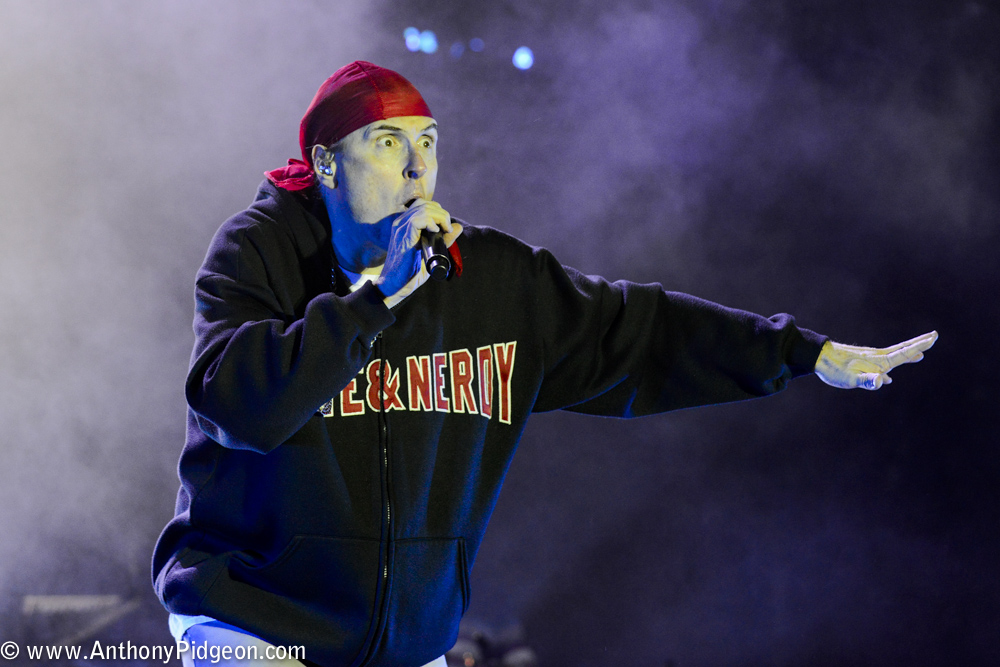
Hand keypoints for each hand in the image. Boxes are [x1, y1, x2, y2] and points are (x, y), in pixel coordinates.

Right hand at [374, 199, 461, 300]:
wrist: (394, 286)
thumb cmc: (410, 272)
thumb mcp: (431, 253)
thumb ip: (444, 240)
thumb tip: (458, 227)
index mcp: (404, 225)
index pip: (422, 205)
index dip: (438, 211)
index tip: (446, 226)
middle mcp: (400, 223)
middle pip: (424, 204)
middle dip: (442, 213)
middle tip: (447, 229)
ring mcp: (400, 229)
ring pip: (423, 209)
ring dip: (440, 217)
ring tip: (445, 230)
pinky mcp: (403, 237)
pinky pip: (417, 219)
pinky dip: (430, 222)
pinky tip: (436, 232)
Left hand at [814, 331, 937, 389]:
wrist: (817, 358)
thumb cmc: (834, 369)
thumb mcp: (850, 379)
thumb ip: (867, 380)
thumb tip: (883, 381)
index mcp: (878, 361)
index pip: (903, 353)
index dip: (919, 347)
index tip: (933, 338)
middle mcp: (875, 357)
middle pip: (901, 349)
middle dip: (918, 344)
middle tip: (933, 336)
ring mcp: (868, 359)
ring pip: (892, 355)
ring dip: (907, 353)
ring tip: (918, 354)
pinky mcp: (860, 362)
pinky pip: (881, 363)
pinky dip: (890, 366)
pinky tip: (887, 376)